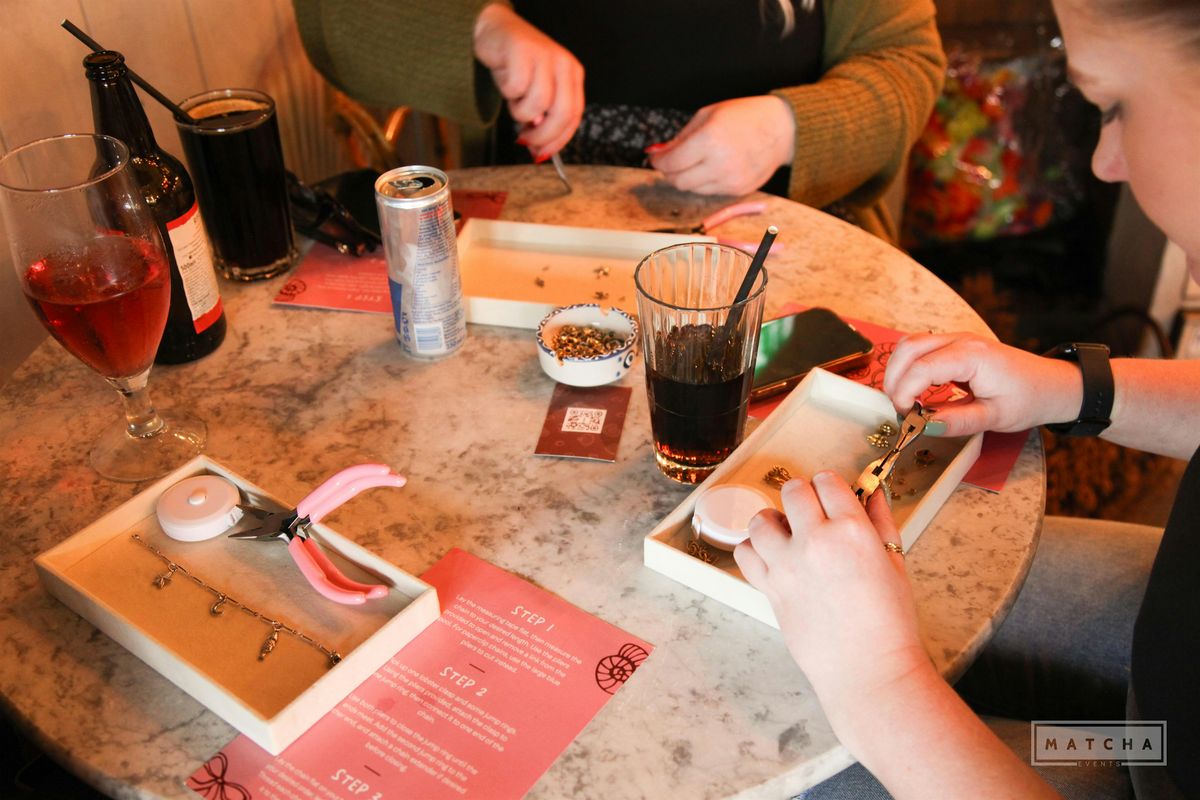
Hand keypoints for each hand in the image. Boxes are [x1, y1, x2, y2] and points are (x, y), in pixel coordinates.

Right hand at [473, 4, 583, 158]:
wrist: (494, 30)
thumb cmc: (516, 64)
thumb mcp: (536, 91)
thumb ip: (544, 116)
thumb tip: (540, 149)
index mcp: (572, 74)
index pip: (574, 116)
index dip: (558, 140)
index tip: (543, 153)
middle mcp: (563, 64)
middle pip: (561, 113)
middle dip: (542, 136)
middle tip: (525, 140)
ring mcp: (544, 56)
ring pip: (538, 103)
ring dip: (520, 112)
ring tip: (513, 100)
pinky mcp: (523, 50)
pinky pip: (516, 88)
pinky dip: (507, 92)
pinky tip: (504, 79)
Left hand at [646, 96, 794, 195]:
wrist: (781, 129)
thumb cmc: (744, 116)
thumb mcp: (707, 116)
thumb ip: (680, 138)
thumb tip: (656, 153)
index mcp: (709, 141)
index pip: (670, 163)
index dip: (658, 161)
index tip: (656, 157)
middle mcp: (719, 165)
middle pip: (678, 181)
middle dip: (670, 171)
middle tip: (673, 160)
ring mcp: (730, 181)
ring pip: (693, 189)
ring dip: (687, 177)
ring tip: (697, 161)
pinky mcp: (738, 191)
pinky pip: (710, 192)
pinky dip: (705, 182)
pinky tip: (713, 167)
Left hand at [734, 473, 927, 711]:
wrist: (868, 670)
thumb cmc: (889, 622)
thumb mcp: (895, 563)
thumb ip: (881, 520)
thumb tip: (873, 489)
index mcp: (853, 530)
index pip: (828, 481)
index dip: (831, 487)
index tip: (834, 498)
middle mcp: (816, 541)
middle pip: (793, 491)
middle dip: (803, 497)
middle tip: (812, 517)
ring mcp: (788, 565)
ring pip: (761, 519)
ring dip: (774, 522)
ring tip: (788, 537)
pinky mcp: (769, 588)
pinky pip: (745, 553)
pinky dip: (754, 551)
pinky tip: (773, 559)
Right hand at [883, 332, 1082, 435]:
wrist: (1050, 385)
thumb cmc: (1028, 398)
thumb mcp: (994, 417)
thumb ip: (957, 422)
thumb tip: (923, 425)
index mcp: (972, 356)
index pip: (922, 368)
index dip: (905, 393)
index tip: (906, 416)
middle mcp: (961, 340)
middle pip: (908, 348)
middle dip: (894, 379)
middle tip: (900, 409)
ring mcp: (958, 339)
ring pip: (910, 344)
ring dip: (898, 370)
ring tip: (904, 399)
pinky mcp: (955, 345)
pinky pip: (921, 347)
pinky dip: (908, 365)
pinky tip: (914, 388)